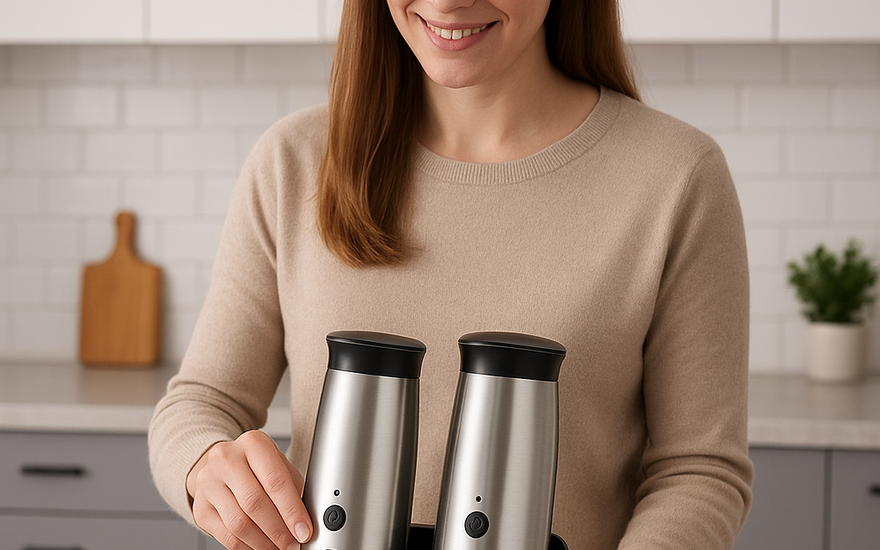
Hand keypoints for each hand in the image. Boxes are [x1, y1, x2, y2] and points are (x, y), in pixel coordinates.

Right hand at [187, 430, 312, 549]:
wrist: (222, 464)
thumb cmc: (256, 466)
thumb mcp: (278, 464)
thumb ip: (293, 487)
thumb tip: (306, 521)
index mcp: (253, 443)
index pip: (275, 480)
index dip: (292, 510)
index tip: (304, 530)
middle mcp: (226, 459)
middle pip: (254, 503)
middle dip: (278, 530)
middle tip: (293, 544)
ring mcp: (208, 483)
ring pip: (238, 523)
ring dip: (263, 542)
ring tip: (279, 548)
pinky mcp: (200, 507)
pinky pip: (226, 536)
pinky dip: (247, 547)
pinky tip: (261, 547)